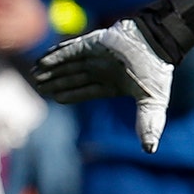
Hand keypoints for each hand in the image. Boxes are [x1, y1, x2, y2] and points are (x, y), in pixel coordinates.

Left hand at [31, 18, 172, 152]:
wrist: (157, 43)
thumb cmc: (156, 71)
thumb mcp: (152, 101)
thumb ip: (148, 124)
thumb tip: (150, 151)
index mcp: (114, 83)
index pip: (87, 90)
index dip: (71, 94)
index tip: (55, 98)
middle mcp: (103, 68)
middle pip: (74, 76)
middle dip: (56, 82)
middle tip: (38, 86)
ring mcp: (97, 55)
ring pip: (69, 64)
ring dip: (52, 70)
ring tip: (35, 74)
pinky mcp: (92, 42)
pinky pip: (70, 49)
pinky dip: (56, 55)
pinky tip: (42, 61)